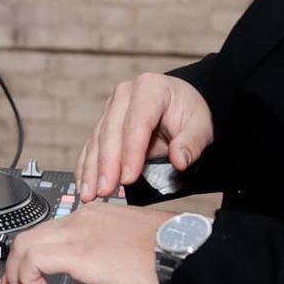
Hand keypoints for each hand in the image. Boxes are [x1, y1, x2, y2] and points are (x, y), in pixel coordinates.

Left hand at [0, 204, 167, 283]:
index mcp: (94, 214)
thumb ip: (106, 247)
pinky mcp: (77, 252)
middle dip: (14, 265)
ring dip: (17, 274)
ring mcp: (77, 232)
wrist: (181, 252)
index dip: (29, 253)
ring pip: (24, 245)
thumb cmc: (165, 251)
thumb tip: (97, 265)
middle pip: (30, 234)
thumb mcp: (127, 244)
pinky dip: (27, 277)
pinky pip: (33, 259)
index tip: (24, 274)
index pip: (49, 229)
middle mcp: (82, 218)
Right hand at [76, 72, 213, 202]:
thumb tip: (179, 161)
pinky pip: (90, 147)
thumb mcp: (200, 127)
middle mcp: (124, 95)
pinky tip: (83, 185)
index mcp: (150, 88)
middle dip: (106, 165)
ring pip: (96, 141)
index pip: (137, 123)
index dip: (131, 152)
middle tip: (105, 191)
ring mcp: (110, 109)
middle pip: (111, 132)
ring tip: (89, 194)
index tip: (128, 178)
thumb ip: (191, 143)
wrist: (179, 106)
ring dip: (91, 170)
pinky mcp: (103, 124)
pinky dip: (85, 167)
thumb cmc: (188, 115)